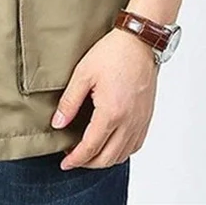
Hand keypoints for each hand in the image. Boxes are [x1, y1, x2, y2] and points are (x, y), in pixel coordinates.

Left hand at [51, 27, 158, 168]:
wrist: (139, 41)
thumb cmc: (113, 52)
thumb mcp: (83, 74)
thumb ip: (69, 102)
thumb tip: (58, 124)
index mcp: (111, 113)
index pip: (91, 147)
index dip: (76, 159)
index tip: (65, 163)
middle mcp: (129, 122)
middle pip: (108, 158)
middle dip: (88, 163)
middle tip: (73, 160)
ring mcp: (140, 121)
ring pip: (123, 155)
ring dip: (105, 160)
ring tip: (89, 153)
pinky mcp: (147, 116)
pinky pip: (135, 145)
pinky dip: (122, 152)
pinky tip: (111, 144)